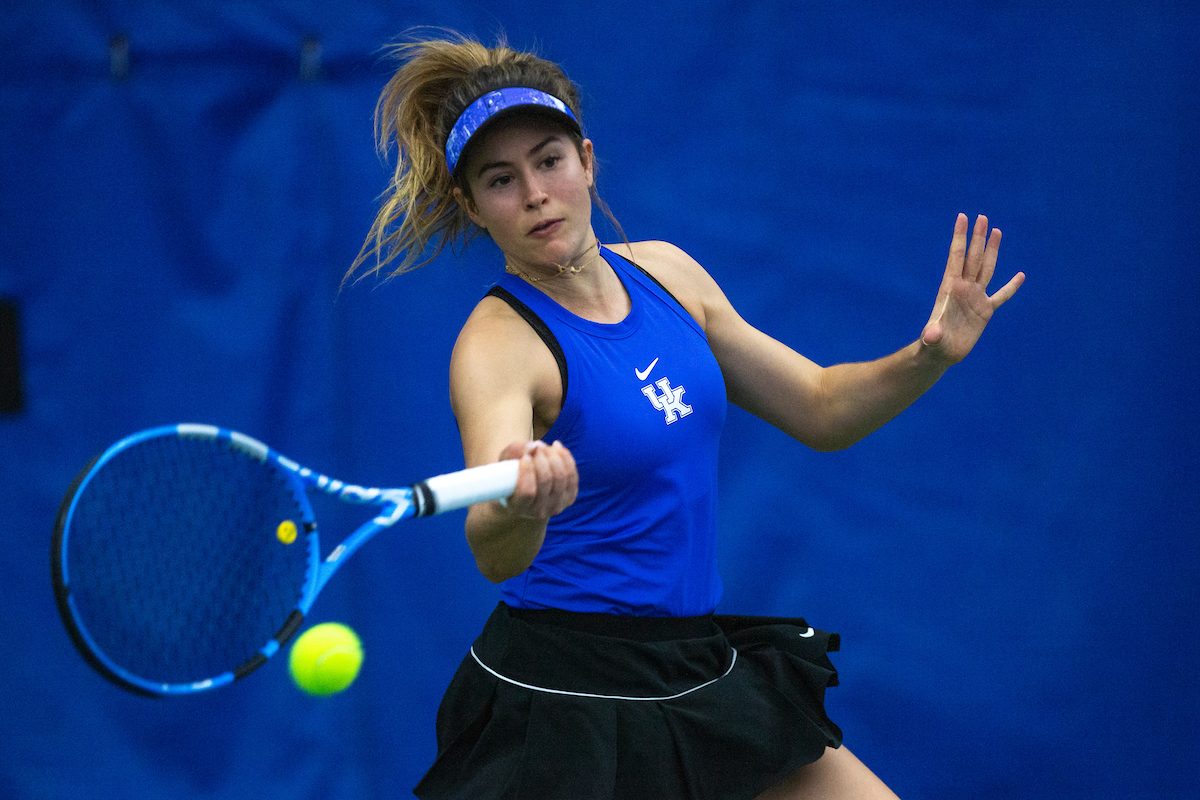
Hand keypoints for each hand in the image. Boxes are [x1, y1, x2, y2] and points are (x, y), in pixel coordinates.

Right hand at [498, 440, 577, 519]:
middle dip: (542, 459)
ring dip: (554, 457)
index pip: (526, 492)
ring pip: (561, 478)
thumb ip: (514, 453)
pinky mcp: (569, 499)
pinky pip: (572, 476)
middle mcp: (538, 512)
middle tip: (536, 446)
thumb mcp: (505, 465)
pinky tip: (557, 447)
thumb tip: (533, 446)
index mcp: (518, 508)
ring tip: (545, 446)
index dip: (527, 471)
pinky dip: (566, 459)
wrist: (527, 496)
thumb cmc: (511, 477)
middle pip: (545, 481)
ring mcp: (556, 506)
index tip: (525, 457)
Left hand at [921, 213, 1024, 364]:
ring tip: (996, 231)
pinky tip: (1021, 276)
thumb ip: (933, 335)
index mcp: (950, 289)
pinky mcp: (985, 311)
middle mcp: (964, 288)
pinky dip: (1011, 286)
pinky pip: (1001, 295)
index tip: (962, 217)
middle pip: (973, 257)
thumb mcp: (933, 340)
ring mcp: (976, 298)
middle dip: (977, 237)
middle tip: (982, 217)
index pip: (956, 257)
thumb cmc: (933, 345)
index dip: (960, 237)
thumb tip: (932, 335)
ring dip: (992, 250)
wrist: (941, 353)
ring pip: (987, 268)